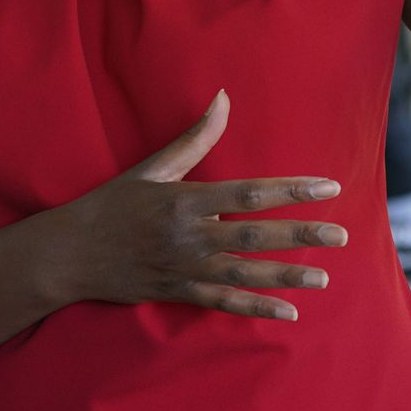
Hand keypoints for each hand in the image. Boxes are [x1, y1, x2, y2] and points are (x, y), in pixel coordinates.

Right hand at [56, 91, 346, 321]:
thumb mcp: (151, 167)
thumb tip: (223, 97)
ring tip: (322, 276)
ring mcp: (184, 268)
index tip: (328, 187)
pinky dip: (255, 308)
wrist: (70, 253)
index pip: (249, 193)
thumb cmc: (111, 204)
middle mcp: (188, 235)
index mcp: (185, 199)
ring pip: (244, 274)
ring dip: (285, 276)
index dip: (291, 190)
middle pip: (254, 235)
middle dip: (300, 235)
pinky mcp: (177, 293)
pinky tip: (288, 312)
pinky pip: (222, 303)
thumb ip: (194, 137)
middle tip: (341, 235)